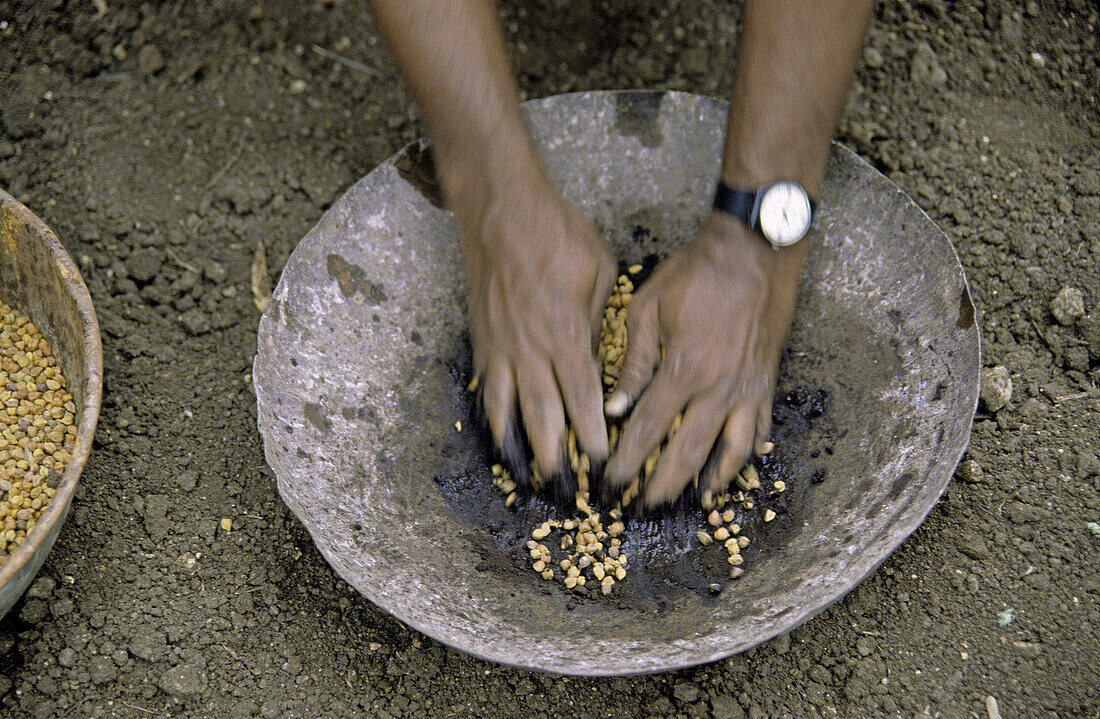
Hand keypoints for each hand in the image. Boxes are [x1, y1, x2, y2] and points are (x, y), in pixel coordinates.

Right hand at [460, 174, 616, 497]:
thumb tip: (598, 357)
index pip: (582, 397)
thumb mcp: (598, 271)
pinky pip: (486, 385)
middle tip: (563, 490)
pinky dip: (490, 414)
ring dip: (517, 447)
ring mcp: (500, 345)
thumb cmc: (556, 232)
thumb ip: (598, 321)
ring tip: (523, 478)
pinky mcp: (481, 337)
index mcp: (564, 333)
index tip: (600, 464)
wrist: (501, 208)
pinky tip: (494, 433)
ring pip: (508, 407)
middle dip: (554, 456)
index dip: (591, 435)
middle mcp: (529, 348)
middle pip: (543, 415)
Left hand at [603, 211, 807, 506]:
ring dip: (709, 482)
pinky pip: (759, 430)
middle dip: (662, 487)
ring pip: (729, 451)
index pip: (647, 430)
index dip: (626, 462)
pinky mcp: (767, 383)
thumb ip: (634, 362)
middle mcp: (719, 388)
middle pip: (687, 452)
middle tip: (642, 510)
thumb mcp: (649, 309)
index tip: (609, 486)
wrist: (754, 252)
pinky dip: (748, 455)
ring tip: (692, 503)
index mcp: (684, 370)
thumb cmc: (696, 274)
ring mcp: (747, 389)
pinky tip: (737, 470)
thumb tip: (616, 408)